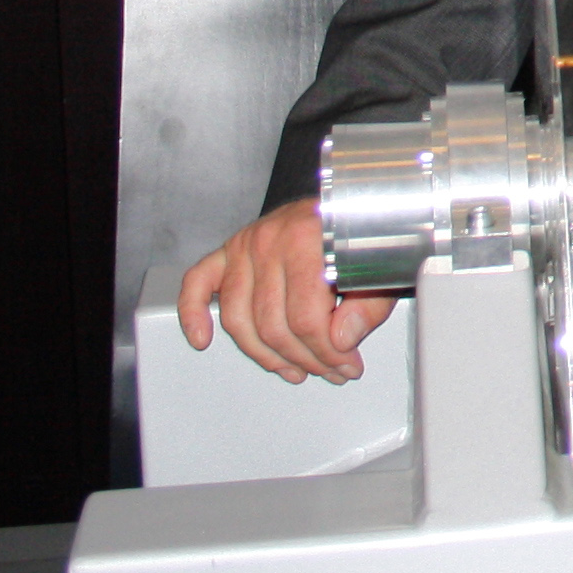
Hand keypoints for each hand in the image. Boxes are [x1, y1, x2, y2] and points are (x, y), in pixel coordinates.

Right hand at [176, 197, 393, 383]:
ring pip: (239, 319)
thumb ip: (368, 307)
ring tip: (294, 368)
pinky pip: (198, 284)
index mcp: (308, 239)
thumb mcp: (379, 269)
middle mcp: (270, 240)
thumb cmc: (358, 233)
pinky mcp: (228, 251)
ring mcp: (244, 245)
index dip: (328, 353)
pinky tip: (202, 338)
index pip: (306, 319)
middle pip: (273, 325)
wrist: (345, 201)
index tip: (346, 365)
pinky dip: (194, 314)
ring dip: (266, 355)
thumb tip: (341, 340)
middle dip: (305, 359)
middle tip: (329, 370)